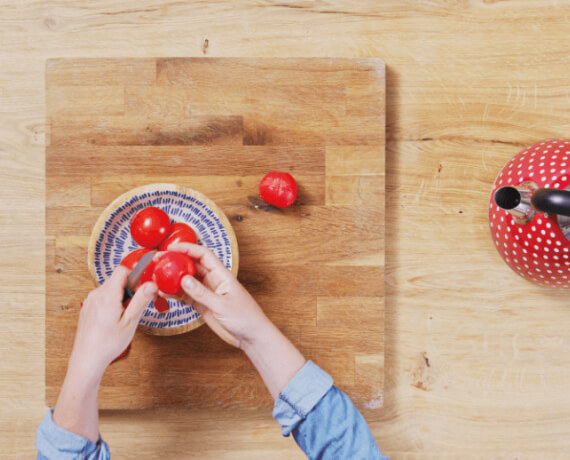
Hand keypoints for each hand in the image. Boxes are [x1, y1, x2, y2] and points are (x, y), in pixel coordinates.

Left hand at [69, 265, 157, 381]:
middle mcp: (96, 295)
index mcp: (107, 295)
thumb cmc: (107, 344)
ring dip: (121, 297)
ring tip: (124, 316)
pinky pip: (103, 298)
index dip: (136, 275)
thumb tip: (151, 284)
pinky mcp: (88, 308)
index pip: (123, 270)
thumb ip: (141, 300)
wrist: (87, 360)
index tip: (143, 286)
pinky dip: (112, 303)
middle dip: (130, 289)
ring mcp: (90, 301)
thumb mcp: (130, 322)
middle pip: (117, 280)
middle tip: (135, 306)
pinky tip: (114, 320)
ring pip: (110, 289)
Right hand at [165, 243, 272, 349]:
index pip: (203, 255)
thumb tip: (184, 280)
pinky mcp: (203, 304)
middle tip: (159, 261)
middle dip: (176, 261)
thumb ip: (202, 293)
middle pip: (192, 265)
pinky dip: (175, 293)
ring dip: (173, 277)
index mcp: (222, 275)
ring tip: (157, 276)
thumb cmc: (246, 318)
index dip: (187, 248)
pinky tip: (165, 292)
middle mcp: (213, 281)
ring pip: (187, 280)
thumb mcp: (222, 305)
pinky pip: (186, 295)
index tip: (171, 248)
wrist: (250, 336)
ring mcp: (207, 292)